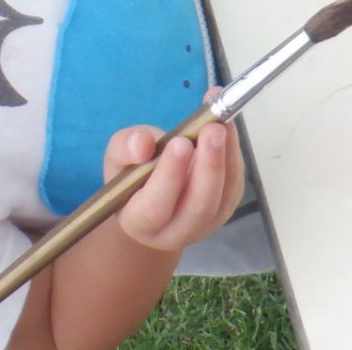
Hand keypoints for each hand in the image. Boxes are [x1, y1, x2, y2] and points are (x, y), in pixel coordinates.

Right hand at [105, 107, 244, 255]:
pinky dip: (234, 154)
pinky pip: (234, 186)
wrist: (150, 200)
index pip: (156, 206)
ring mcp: (204, 225)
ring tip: (224, 120)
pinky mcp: (224, 210)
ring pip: (223, 197)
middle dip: (209, 166)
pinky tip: (227, 124)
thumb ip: (125, 148)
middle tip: (213, 129)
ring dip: (227, 157)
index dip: (170, 175)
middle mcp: (175, 232)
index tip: (180, 142)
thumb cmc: (130, 178)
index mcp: (139, 222)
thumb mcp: (117, 158)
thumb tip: (143, 145)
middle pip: (198, 207)